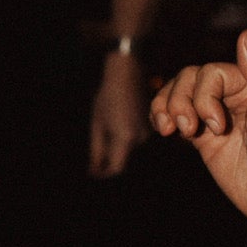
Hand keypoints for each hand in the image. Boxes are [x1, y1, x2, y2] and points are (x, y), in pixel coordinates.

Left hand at [89, 50, 150, 178]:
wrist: (128, 72)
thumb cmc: (108, 96)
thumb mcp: (98, 124)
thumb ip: (97, 150)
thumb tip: (94, 171)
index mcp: (126, 138)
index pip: (117, 169)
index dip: (105, 174)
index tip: (94, 173)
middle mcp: (141, 138)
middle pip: (124, 160)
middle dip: (109, 162)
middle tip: (95, 158)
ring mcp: (149, 132)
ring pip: (130, 151)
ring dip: (118, 149)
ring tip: (106, 134)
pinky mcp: (152, 126)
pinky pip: (137, 141)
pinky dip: (126, 139)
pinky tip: (117, 125)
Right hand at [150, 29, 246, 246]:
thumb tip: (245, 36)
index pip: (212, 73)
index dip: (204, 95)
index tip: (217, 127)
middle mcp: (234, 98)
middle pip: (190, 80)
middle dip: (181, 101)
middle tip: (187, 130)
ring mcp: (216, 119)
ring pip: (179, 95)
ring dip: (166, 107)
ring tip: (167, 130)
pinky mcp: (205, 141)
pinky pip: (177, 119)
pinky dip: (162, 118)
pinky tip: (162, 129)